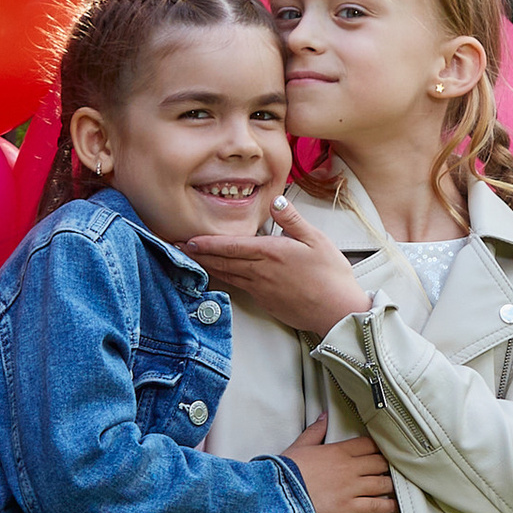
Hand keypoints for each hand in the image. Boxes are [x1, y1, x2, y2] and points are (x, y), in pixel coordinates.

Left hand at [199, 199, 369, 336]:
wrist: (338, 312)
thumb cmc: (331, 276)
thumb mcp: (316, 240)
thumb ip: (292, 219)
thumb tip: (276, 200)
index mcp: (271, 253)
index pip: (230, 246)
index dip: (206, 243)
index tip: (186, 239)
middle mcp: (260, 272)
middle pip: (221, 262)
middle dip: (196, 255)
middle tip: (174, 248)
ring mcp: (261, 289)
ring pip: (226, 275)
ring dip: (205, 267)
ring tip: (188, 259)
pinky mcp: (265, 301)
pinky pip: (237, 286)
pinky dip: (222, 279)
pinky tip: (217, 275)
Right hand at [285, 414, 397, 512]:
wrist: (279, 495)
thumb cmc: (286, 471)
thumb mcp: (300, 445)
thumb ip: (315, 430)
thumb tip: (324, 416)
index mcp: (339, 451)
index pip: (368, 445)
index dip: (378, 447)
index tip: (383, 450)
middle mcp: (350, 468)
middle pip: (380, 463)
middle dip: (387, 465)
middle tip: (392, 468)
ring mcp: (352, 488)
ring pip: (382, 483)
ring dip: (391, 484)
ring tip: (396, 486)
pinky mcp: (350, 508)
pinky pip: (376, 506)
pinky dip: (388, 505)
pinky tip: (395, 505)